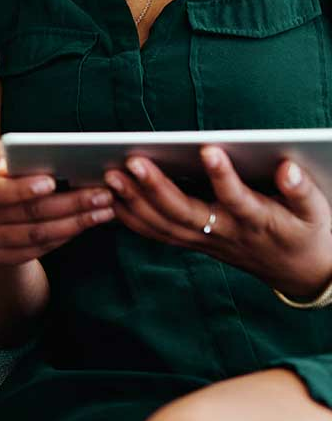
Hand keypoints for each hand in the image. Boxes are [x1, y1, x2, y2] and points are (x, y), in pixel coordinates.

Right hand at [0, 140, 115, 266]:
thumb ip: (3, 156)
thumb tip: (7, 167)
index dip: (22, 188)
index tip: (52, 181)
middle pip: (28, 213)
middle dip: (69, 203)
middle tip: (101, 193)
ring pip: (39, 233)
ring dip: (76, 222)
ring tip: (105, 209)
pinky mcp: (2, 258)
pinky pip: (41, 248)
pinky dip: (66, 235)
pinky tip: (87, 223)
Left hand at [105, 147, 331, 299]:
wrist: (299, 272)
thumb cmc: (305, 231)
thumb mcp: (316, 212)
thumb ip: (301, 191)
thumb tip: (287, 168)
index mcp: (258, 222)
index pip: (239, 200)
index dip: (224, 177)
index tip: (209, 149)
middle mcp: (226, 233)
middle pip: (186, 215)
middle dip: (157, 188)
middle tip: (133, 161)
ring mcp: (206, 241)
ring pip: (165, 226)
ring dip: (135, 202)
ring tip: (111, 174)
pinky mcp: (193, 243)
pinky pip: (157, 234)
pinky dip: (131, 218)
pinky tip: (110, 197)